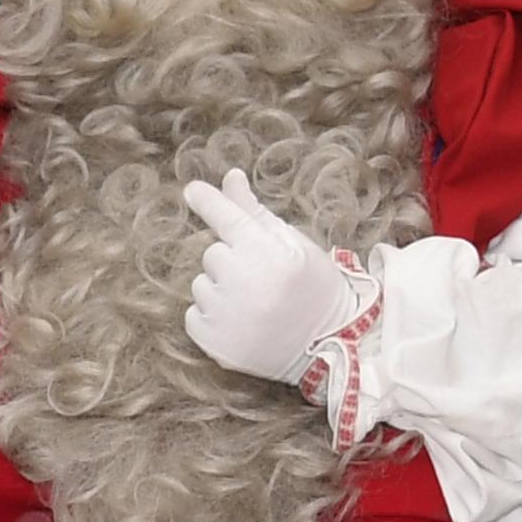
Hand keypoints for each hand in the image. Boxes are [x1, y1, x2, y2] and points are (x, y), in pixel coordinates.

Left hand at [181, 170, 372, 384]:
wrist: (330, 344)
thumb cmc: (314, 287)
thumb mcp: (293, 244)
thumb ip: (254, 212)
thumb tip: (229, 177)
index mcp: (270, 255)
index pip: (229, 219)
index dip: (209, 202)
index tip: (192, 190)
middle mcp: (245, 283)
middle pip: (213, 254)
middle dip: (232, 261)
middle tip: (262, 278)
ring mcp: (227, 316)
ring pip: (201, 285)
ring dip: (220, 290)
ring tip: (254, 305)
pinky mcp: (213, 343)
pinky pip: (194, 316)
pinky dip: (211, 318)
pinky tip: (241, 323)